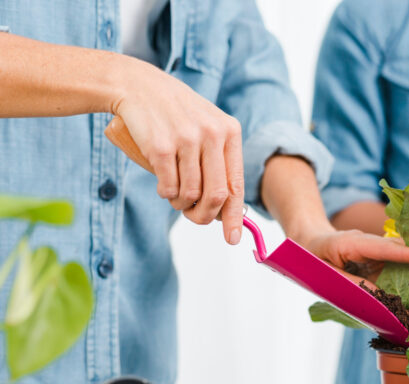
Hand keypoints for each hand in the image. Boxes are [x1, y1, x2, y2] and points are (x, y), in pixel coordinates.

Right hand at [110, 57, 243, 243]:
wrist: (137, 86)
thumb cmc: (175, 112)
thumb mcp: (207, 126)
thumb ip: (220, 159)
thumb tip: (228, 206)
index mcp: (229, 131)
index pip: (236, 184)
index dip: (234, 216)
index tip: (233, 237)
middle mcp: (212, 134)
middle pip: (216, 195)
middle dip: (205, 216)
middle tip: (194, 216)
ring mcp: (186, 140)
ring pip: (191, 194)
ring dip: (182, 204)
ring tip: (177, 196)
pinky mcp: (161, 147)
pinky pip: (168, 188)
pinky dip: (166, 195)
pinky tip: (164, 187)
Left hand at [301, 229, 408, 284]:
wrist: (307, 244)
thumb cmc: (312, 259)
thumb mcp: (327, 275)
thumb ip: (353, 286)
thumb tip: (381, 298)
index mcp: (352, 243)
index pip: (384, 247)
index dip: (407, 252)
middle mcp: (368, 243)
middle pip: (399, 249)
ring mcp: (375, 250)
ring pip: (401, 257)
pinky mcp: (378, 259)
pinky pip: (397, 265)